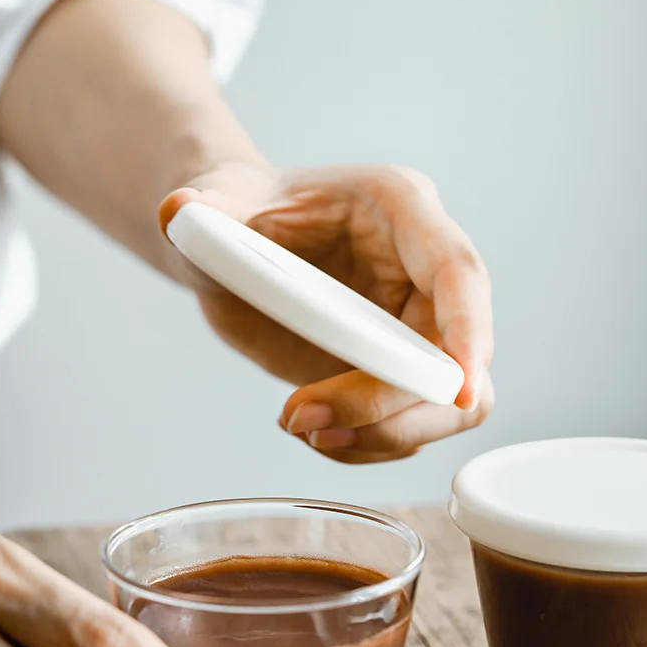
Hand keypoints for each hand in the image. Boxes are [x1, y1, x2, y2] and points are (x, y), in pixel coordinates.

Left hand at [160, 163, 493, 463]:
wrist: (234, 250)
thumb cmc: (236, 212)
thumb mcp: (215, 201)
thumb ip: (202, 208)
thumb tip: (176, 213)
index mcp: (399, 210)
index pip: (458, 274)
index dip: (470, 333)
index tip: (462, 391)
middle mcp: (421, 273)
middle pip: (454, 359)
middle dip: (392, 406)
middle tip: (305, 420)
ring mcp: (413, 327)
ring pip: (444, 407)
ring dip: (378, 436)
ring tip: (298, 425)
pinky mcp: (394, 372)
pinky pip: (407, 427)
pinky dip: (362, 445)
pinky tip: (308, 429)